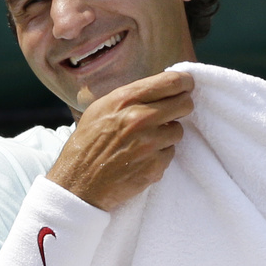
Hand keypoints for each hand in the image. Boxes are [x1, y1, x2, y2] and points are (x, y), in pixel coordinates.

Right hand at [46, 70, 192, 210]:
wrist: (79, 183)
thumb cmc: (88, 143)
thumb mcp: (101, 109)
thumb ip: (131, 97)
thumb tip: (158, 88)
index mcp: (126, 99)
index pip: (171, 82)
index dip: (184, 82)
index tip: (187, 85)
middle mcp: (140, 118)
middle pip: (184, 104)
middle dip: (182, 107)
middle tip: (174, 113)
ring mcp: (150, 143)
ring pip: (178, 131)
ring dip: (168, 135)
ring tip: (147, 140)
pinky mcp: (155, 166)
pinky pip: (170, 154)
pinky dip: (160, 156)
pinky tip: (142, 158)